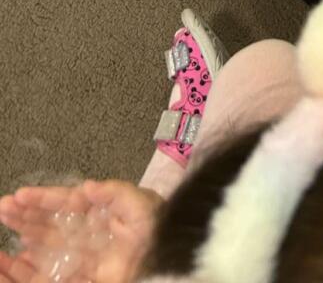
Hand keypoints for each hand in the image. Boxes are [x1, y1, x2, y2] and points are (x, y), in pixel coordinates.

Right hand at [0, 179, 160, 282]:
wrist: (167, 256)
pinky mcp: (83, 274)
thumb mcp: (140, 202)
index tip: (20, 195)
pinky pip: (53, 269)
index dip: (42, 197)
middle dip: (26, 213)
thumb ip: (113, 192)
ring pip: (46, 241)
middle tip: (3, 207)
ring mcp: (83, 252)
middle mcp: (87, 228)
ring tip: (5, 222)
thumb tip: (87, 186)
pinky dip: (33, 263)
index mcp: (100, 207)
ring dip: (25, 232)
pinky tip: (18, 256)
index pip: (65, 200)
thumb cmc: (158, 226)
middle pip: (50, 220)